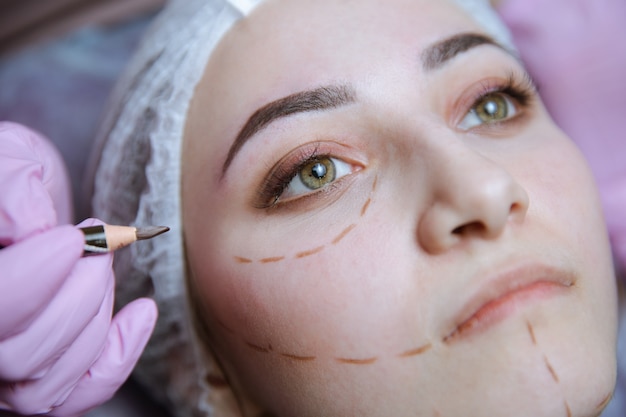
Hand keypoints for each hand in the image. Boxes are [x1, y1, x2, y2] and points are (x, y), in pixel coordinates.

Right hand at [0, 122, 156, 415]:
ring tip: (105, 266)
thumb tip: (31, 225)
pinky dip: (120, 358)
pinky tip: (143, 311)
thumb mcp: (8, 159)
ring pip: (49, 384)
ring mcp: (5, 371)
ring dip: (96, 320)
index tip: (75, 239)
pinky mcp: (44, 374)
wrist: (21, 206)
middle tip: (98, 245)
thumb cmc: (11, 181)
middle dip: (79, 295)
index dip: (35, 279)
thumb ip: (11, 188)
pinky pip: (82, 393)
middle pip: (22, 356)